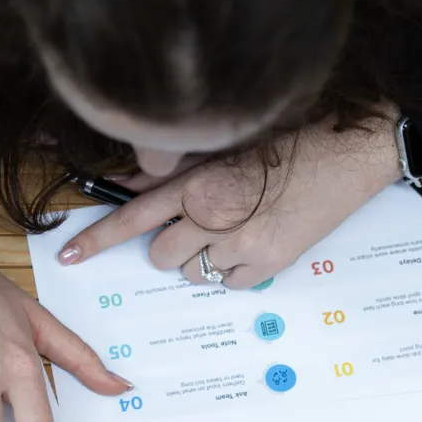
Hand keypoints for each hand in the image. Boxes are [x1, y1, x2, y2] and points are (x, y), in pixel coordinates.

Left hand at [58, 114, 402, 287]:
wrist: (350, 150)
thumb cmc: (293, 137)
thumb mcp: (228, 143)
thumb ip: (178, 167)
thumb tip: (133, 179)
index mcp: (198, 181)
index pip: (133, 216)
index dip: (97, 239)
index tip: (70, 255)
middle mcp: (213, 215)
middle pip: (160, 255)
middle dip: (170, 245)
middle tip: (198, 226)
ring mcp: (240, 245)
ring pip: (193, 272)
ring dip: (202, 258)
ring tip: (234, 229)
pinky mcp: (268, 264)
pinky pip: (229, 285)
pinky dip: (234, 271)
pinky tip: (255, 242)